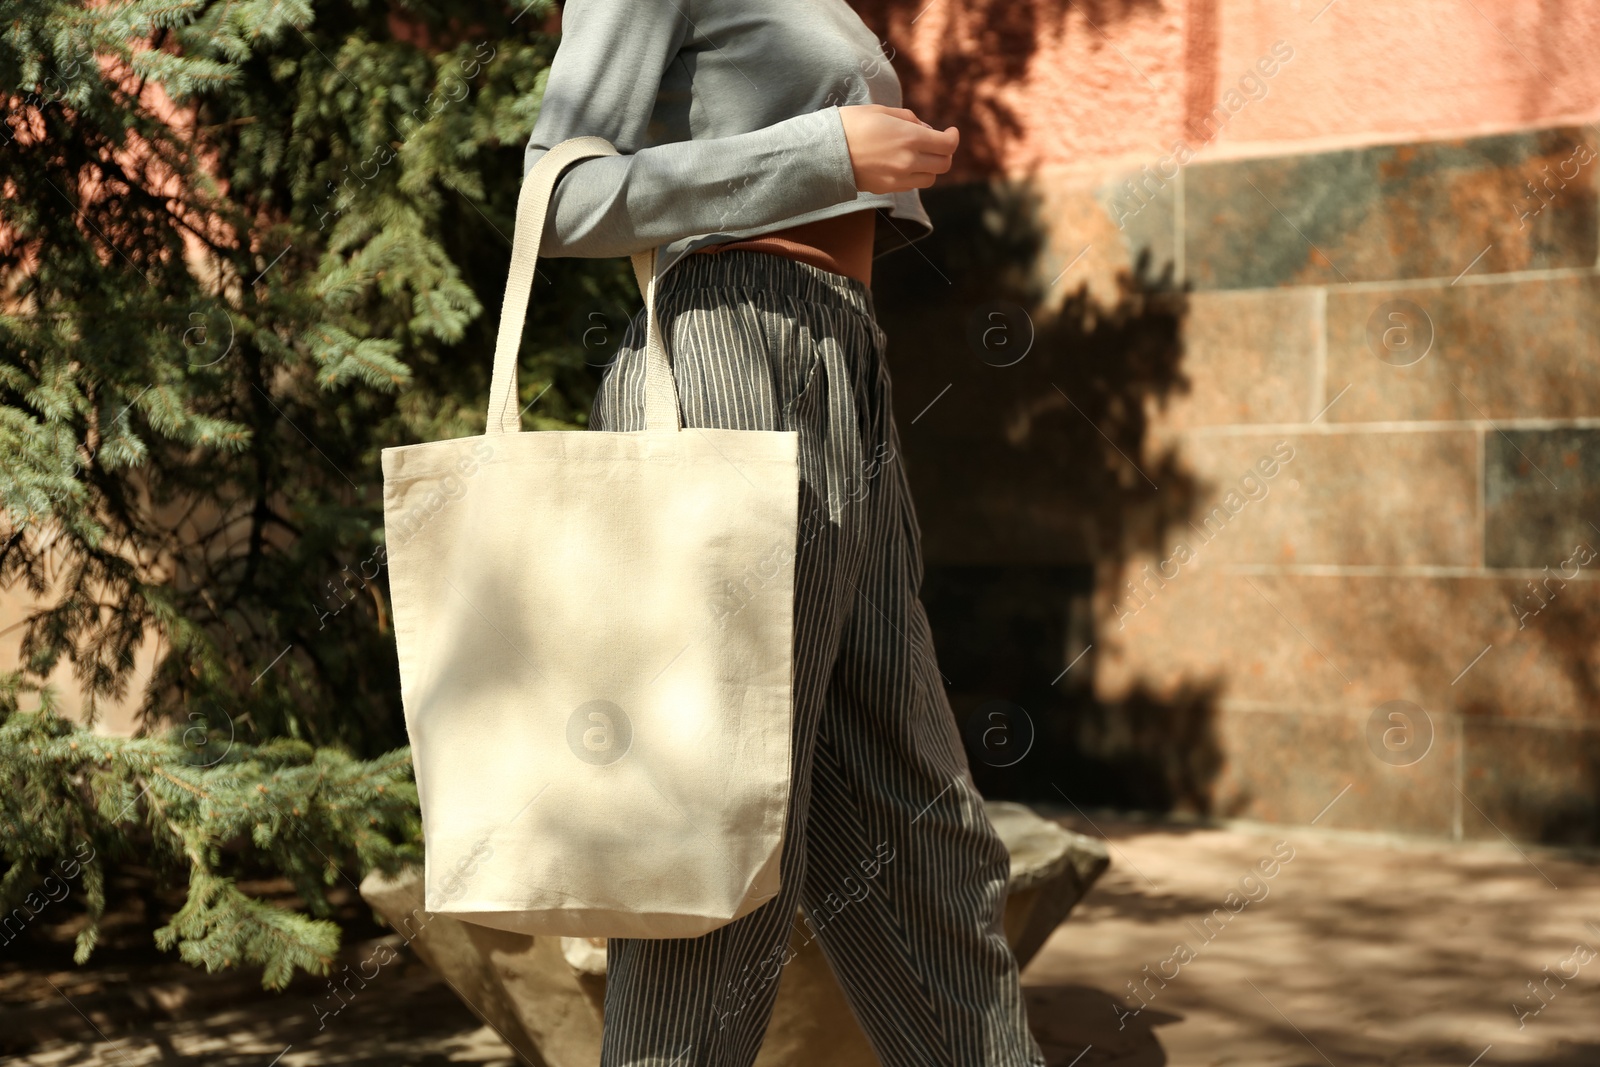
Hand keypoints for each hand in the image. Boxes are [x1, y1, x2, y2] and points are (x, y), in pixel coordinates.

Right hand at [837, 104, 958, 193]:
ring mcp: (898, 178)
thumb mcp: (883, 111)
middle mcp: (908, 161)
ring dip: (930, 167)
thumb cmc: (852, 123)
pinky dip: (914, 175)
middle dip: (945, 153)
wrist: (825, 150)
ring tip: (919, 155)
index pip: (947, 145)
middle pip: (943, 165)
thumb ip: (910, 120)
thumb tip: (927, 130)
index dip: (953, 138)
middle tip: (937, 144)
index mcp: (909, 137)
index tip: (950, 132)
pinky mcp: (887, 188)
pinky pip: (912, 185)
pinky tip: (903, 164)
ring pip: (930, 179)